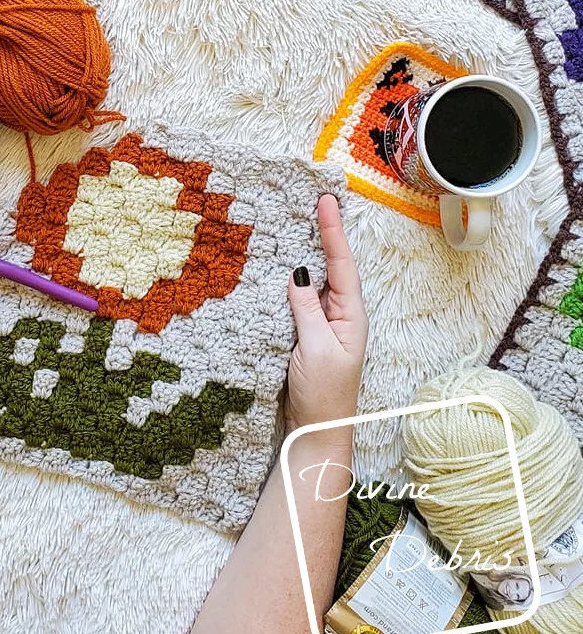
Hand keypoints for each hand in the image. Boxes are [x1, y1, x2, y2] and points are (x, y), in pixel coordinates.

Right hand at [285, 195, 367, 433]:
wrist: (317, 432)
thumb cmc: (323, 395)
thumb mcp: (316, 348)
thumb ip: (307, 310)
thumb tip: (299, 274)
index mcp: (351, 317)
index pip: (342, 265)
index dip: (333, 232)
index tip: (326, 202)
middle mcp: (340, 316)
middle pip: (333, 267)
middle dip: (324, 234)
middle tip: (316, 202)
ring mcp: (323, 326)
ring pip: (316, 282)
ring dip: (309, 254)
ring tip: (299, 224)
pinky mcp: (306, 336)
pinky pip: (301, 300)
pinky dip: (293, 281)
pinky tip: (283, 269)